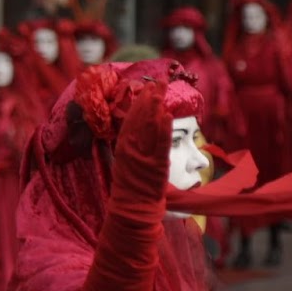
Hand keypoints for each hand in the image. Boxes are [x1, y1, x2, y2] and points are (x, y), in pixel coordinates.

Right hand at [112, 82, 171, 206]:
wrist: (131, 208)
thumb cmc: (130, 188)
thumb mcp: (126, 163)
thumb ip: (132, 146)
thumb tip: (139, 131)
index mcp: (123, 147)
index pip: (131, 120)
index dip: (139, 103)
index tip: (146, 88)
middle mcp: (131, 148)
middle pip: (141, 119)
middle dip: (149, 99)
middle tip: (157, 82)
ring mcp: (143, 156)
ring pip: (149, 127)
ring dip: (156, 108)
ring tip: (161, 91)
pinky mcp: (156, 165)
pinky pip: (161, 144)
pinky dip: (164, 130)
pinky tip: (168, 116)